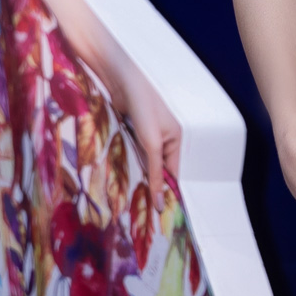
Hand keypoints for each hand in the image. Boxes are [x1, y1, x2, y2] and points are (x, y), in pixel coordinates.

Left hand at [111, 67, 181, 209]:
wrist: (122, 81)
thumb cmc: (143, 108)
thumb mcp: (152, 143)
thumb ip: (156, 171)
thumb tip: (160, 200)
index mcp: (175, 140)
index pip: (173, 172)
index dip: (166, 191)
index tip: (158, 213)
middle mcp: (163, 138)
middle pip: (158, 169)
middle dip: (150, 185)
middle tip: (140, 210)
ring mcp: (146, 135)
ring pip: (143, 162)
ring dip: (136, 175)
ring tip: (129, 198)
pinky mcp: (130, 131)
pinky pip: (131, 153)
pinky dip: (127, 164)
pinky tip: (119, 176)